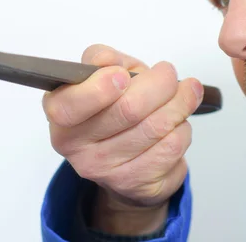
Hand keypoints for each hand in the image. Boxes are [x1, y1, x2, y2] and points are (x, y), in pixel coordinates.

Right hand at [43, 44, 203, 233]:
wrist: (123, 160)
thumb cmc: (111, 108)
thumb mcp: (102, 74)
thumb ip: (101, 59)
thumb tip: (105, 60)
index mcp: (60, 113)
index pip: (70, 106)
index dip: (99, 88)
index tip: (122, 75)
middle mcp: (76, 146)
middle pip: (128, 110)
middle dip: (160, 84)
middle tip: (168, 73)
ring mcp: (105, 171)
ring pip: (157, 127)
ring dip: (179, 104)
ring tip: (184, 94)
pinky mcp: (135, 185)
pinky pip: (172, 148)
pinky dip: (182, 129)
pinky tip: (176, 124)